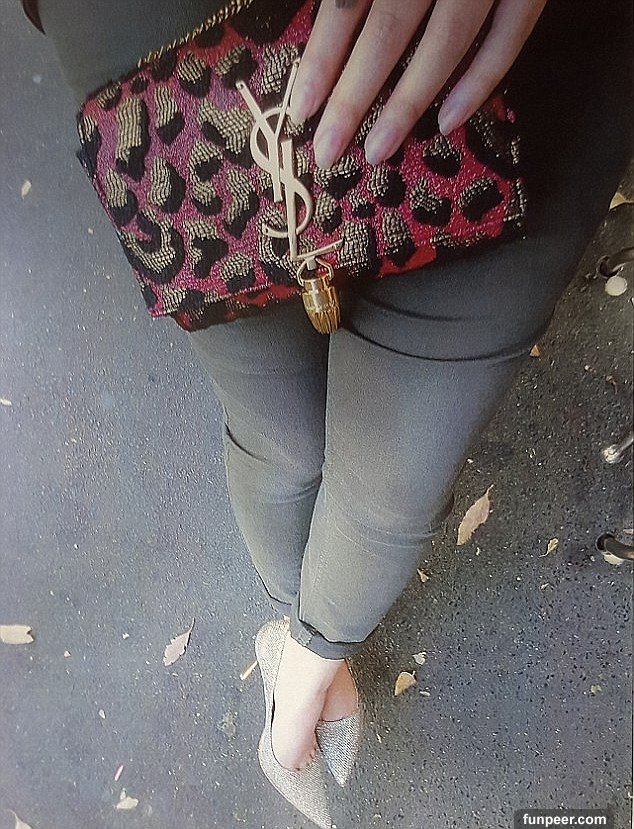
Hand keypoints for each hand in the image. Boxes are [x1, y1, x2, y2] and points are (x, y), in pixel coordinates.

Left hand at [288, 0, 547, 167]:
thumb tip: (319, 11)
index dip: (323, 55)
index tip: (303, 107)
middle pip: (389, 27)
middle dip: (355, 95)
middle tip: (329, 150)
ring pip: (447, 38)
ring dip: (410, 101)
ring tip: (378, 149)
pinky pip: (511, 33)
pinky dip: (482, 79)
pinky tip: (449, 122)